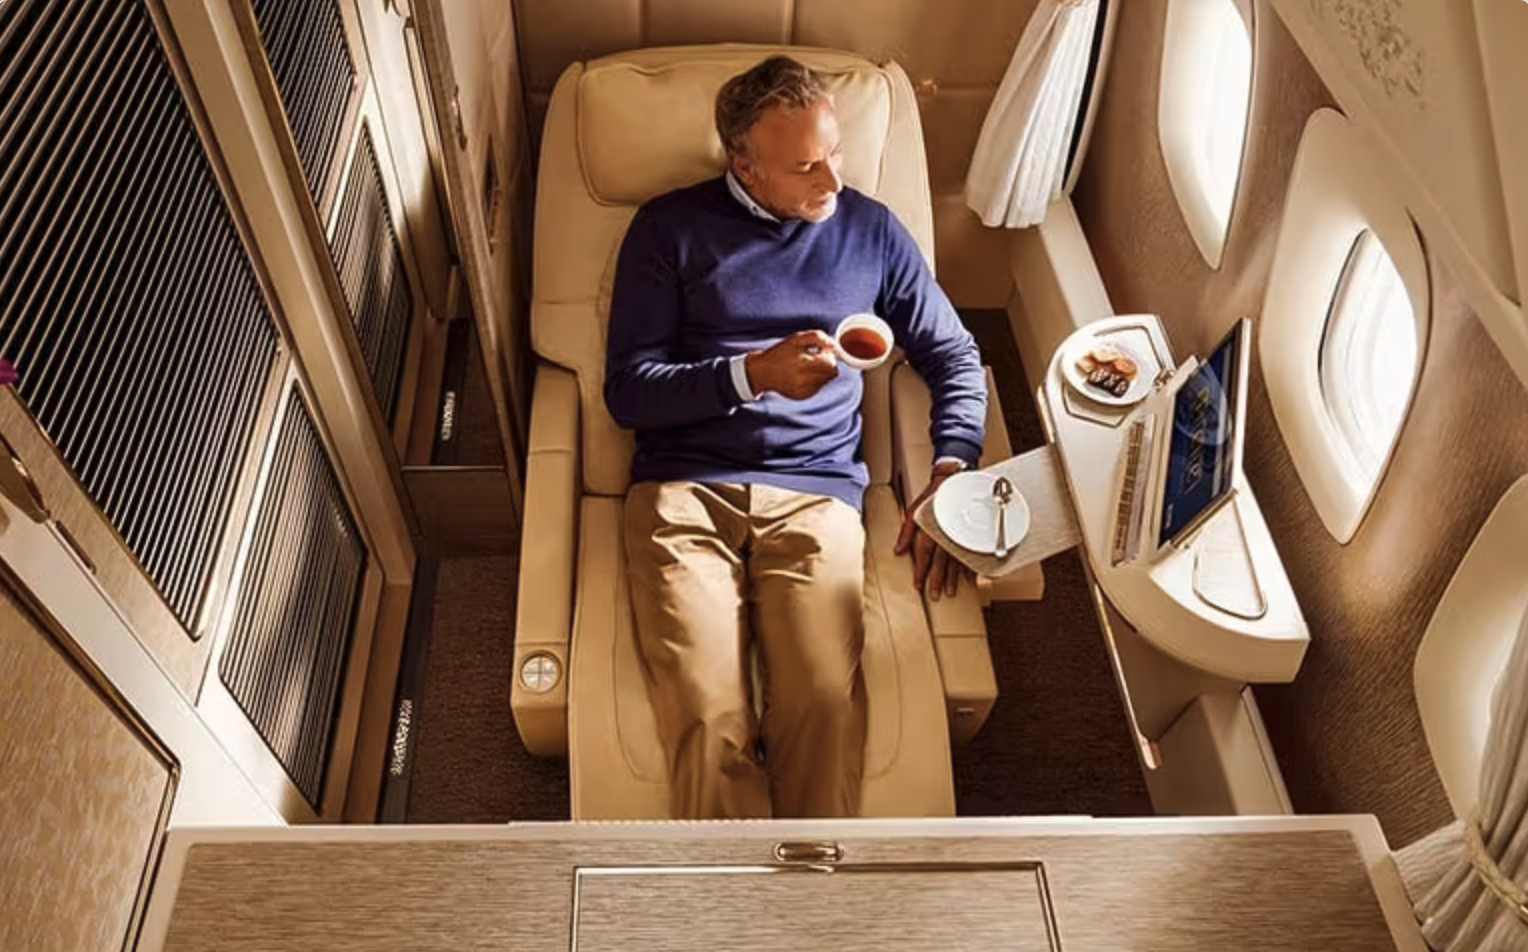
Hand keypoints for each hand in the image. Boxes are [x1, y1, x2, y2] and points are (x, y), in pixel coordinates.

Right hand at [745, 330, 838, 399]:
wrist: (763, 371)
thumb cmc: (781, 353)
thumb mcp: (797, 339)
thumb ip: (817, 337)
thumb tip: (833, 346)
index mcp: (803, 365)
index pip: (831, 364)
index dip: (828, 356)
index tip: (819, 351)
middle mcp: (804, 381)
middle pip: (831, 374)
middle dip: (826, 364)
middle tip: (813, 358)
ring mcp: (804, 391)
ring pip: (826, 380)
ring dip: (820, 372)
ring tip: (805, 366)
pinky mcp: (803, 396)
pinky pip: (818, 387)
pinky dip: (814, 379)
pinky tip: (802, 374)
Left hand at [895, 463, 974, 600]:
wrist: (953, 480)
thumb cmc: (931, 496)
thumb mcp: (913, 511)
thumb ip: (906, 532)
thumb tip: (897, 550)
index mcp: (930, 530)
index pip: (924, 556)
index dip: (921, 572)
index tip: (918, 586)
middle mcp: (945, 535)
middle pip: (941, 563)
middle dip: (937, 580)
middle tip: (936, 596)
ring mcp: (959, 535)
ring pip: (956, 561)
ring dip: (953, 578)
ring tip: (950, 591)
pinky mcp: (969, 532)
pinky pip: (970, 553)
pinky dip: (969, 566)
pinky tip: (968, 578)